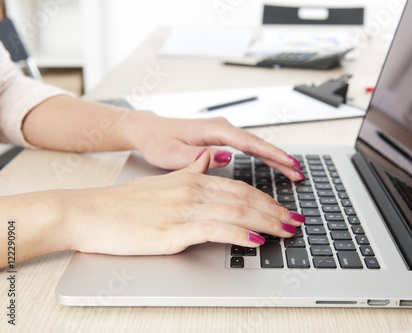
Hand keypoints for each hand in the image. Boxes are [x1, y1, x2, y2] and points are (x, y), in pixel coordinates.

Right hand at [66, 150, 304, 255]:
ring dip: (267, 222)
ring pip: (237, 211)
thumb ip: (190, 170)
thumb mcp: (163, 181)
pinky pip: (216, 229)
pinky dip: (241, 234)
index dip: (266, 199)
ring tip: (287, 231)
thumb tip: (210, 159)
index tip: (283, 209)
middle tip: (296, 220)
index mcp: (192, 179)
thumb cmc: (123, 203)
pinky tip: (256, 240)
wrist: (89, 212)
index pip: (239, 187)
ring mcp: (184, 208)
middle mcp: (192, 189)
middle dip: (275, 210)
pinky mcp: (174, 229)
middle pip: (245, 198)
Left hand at [123, 112, 303, 180]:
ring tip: (293, 172)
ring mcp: (223, 133)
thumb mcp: (172, 153)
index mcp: (213, 130)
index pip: (249, 143)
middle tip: (299, 173)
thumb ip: (198, 157)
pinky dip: (263, 157)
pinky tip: (273, 164)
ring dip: (275, 159)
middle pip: (258, 144)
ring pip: (256, 146)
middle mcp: (222, 128)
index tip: (289, 163)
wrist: (149, 131)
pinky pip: (248, 148)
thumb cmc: (158, 141)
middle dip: (280, 158)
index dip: (271, 154)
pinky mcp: (221, 139)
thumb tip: (226, 156)